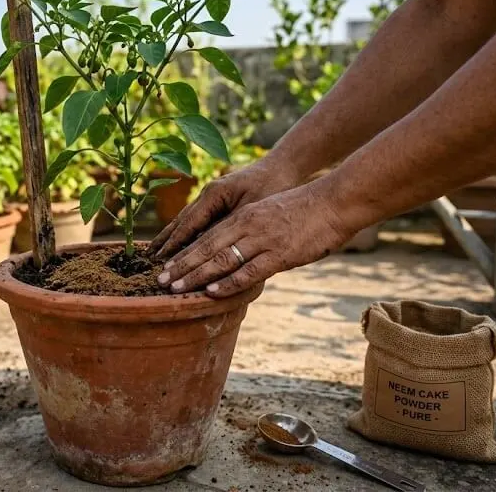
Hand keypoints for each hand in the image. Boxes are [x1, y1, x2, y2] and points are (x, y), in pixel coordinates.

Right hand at [150, 157, 302, 259]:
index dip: (175, 243)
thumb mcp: (253, 209)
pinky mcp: (218, 200)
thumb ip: (230, 227)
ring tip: (154, 251)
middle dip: (166, 241)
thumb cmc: (273, 186)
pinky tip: (176, 242)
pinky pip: (197, 219)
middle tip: (149, 259)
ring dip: (170, 236)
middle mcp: (208, 194)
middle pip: (181, 221)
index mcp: (214, 194)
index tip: (161, 259)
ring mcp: (211, 196)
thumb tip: (210, 249)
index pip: (189, 223)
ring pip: (186, 220)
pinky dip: (184, 232)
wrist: (283, 166)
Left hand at [155, 181, 352, 297]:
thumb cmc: (305, 210)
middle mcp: (247, 226)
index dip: (183, 253)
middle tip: (160, 282)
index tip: (165, 267)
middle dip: (182, 266)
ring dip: (196, 276)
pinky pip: (249, 271)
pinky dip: (229, 283)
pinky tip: (213, 292)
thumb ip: (250, 231)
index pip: (206, 236)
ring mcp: (263, 240)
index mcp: (243, 216)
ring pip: (222, 260)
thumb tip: (235, 252)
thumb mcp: (268, 214)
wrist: (335, 202)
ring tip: (177, 290)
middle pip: (206, 248)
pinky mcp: (280, 254)